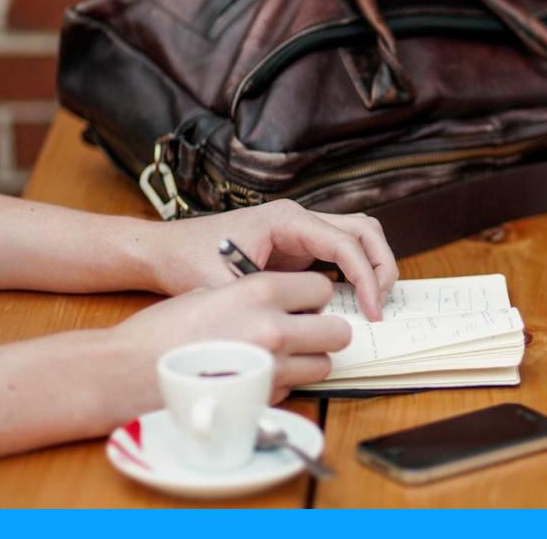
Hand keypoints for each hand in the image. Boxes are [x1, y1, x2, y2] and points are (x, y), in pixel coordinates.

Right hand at [112, 271, 350, 404]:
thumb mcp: (210, 291)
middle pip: (337, 331)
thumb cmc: (162, 330)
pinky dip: (284, 383)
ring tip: (281, 356)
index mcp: (260, 291)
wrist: (127, 371)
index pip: (322, 288)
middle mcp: (274, 327)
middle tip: (305, 332)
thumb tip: (284, 303)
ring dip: (309, 360)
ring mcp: (272, 368)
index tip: (303, 303)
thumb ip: (253, 296)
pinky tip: (256, 376)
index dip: (314, 297)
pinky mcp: (263, 399)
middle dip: (324, 331)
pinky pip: (295, 389)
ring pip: (323, 365)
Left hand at [147, 200, 397, 320]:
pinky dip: (356, 272)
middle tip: (381, 305)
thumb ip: (263, 304)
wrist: (165, 250)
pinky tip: (352, 302)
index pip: (345, 243)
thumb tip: (302, 327)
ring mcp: (301, 230)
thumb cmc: (189, 260)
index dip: (366, 278)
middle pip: (364, 230)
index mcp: (286, 219)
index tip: (371, 310)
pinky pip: (342, 252)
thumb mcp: (224, 287)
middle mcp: (299, 218)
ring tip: (373, 302)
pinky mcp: (299, 246)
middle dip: (381, 266)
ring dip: (373, 266)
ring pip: (359, 236)